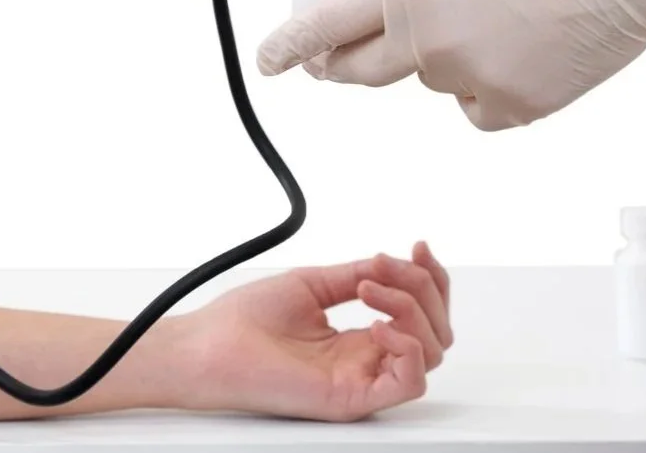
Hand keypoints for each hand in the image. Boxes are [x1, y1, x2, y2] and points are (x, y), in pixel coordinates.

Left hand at [174, 245, 453, 419]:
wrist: (210, 346)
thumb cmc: (244, 322)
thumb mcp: (311, 284)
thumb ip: (355, 276)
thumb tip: (389, 261)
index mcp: (357, 339)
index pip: (420, 314)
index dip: (430, 278)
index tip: (416, 246)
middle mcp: (365, 360)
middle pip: (435, 331)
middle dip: (425, 288)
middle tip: (386, 265)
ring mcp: (362, 379)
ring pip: (430, 351)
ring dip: (412, 308)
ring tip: (368, 288)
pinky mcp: (353, 398)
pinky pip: (409, 383)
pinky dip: (407, 347)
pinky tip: (376, 326)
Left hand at [254, 0, 645, 129]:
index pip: (326, 26)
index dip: (290, 43)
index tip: (270, 58)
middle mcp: (432, 44)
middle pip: (364, 68)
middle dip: (339, 62)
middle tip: (331, 55)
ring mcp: (478, 80)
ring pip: (428, 76)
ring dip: (427, 53)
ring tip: (464, 14)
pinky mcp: (523, 105)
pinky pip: (477, 102)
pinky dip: (476, 81)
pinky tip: (500, 46)